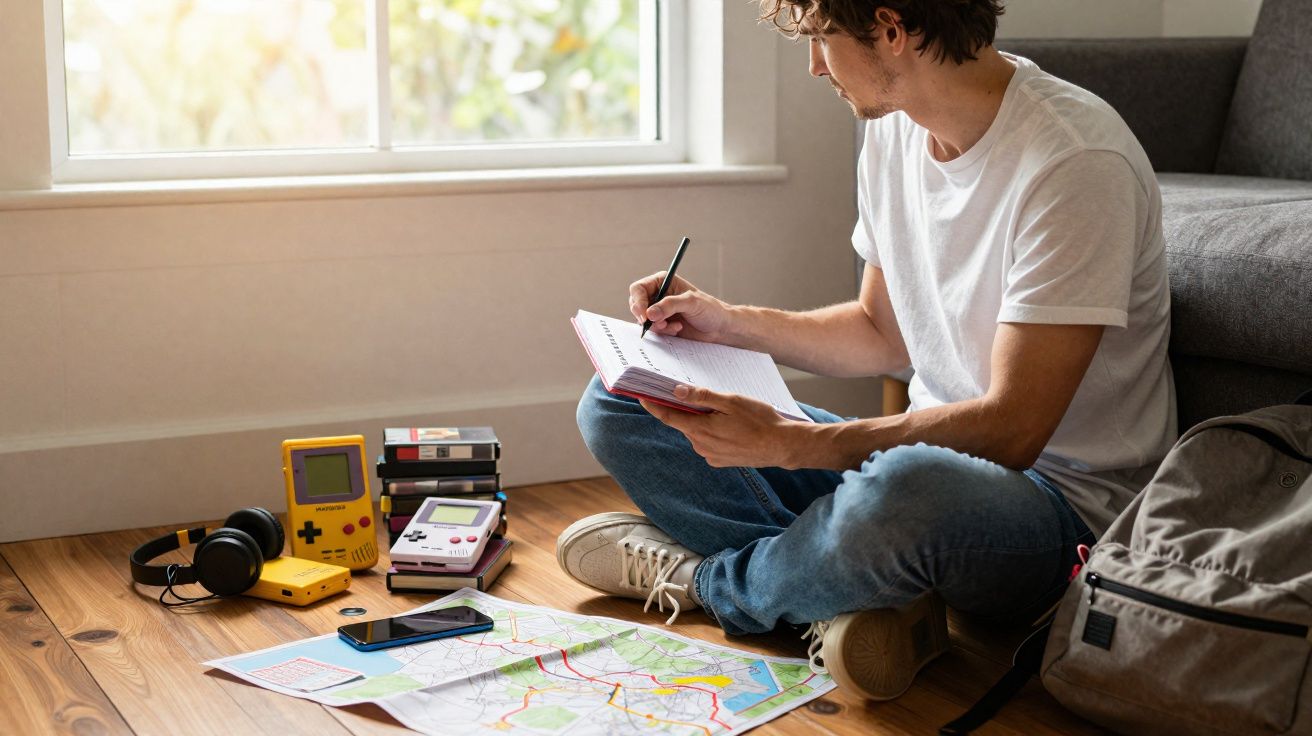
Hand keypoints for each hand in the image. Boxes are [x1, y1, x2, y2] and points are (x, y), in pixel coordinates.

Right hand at [629, 272, 733, 342]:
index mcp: (662, 282)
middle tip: (657, 323)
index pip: (639, 289)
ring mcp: (659, 311)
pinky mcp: (662, 325)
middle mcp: (658, 295)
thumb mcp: (691, 303)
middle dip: (645, 316)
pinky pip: (653, 330)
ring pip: (643, 320)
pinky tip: (678, 329)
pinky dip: (664, 332)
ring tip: (674, 325)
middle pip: (636, 304)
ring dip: (657, 325)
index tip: (644, 315)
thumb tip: (650, 314)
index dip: (638, 301)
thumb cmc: (710, 310)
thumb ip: (669, 305)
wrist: (719, 328)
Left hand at [638, 385, 807, 468]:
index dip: (653, 406)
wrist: (782, 446)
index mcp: (700, 430)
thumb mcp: (730, 401)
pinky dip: (713, 432)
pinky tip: (732, 427)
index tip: (641, 396)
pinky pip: (709, 442)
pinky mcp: (720, 461)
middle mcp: (701, 446)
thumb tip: (677, 392)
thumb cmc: (760, 420)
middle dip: (687, 410)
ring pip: (697, 432)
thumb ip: (702, 397)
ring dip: (703, 421)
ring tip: (727, 414)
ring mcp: (710, 456)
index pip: (668, 417)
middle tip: (700, 396)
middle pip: (684, 423)